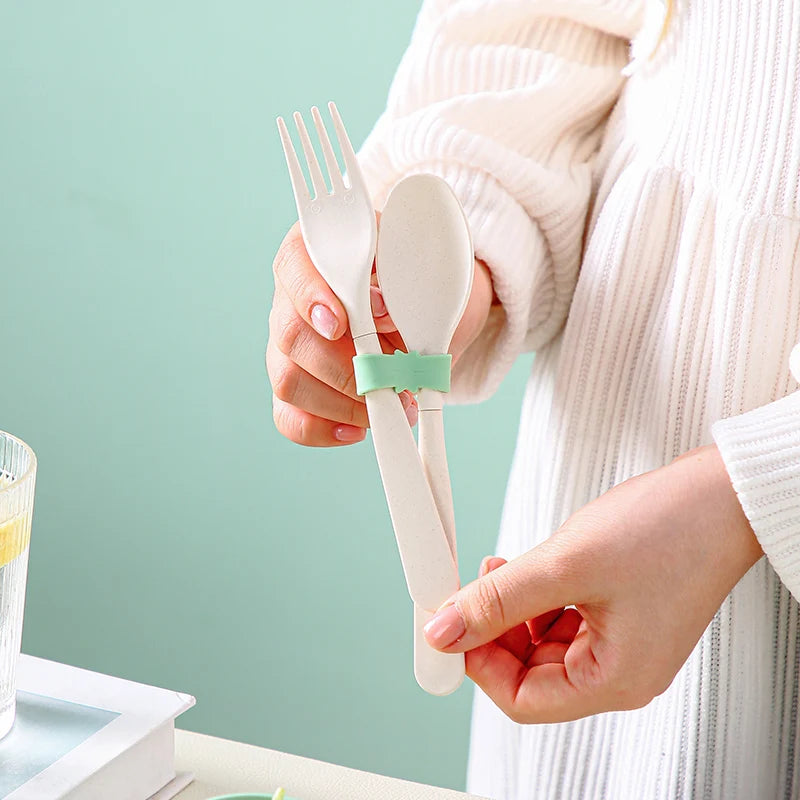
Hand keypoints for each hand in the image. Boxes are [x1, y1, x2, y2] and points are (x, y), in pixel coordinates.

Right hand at [266, 219, 493, 445]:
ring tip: (394, 401)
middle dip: (345, 365)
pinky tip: (358, 428)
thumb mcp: (421, 261)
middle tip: (391, 376)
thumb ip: (398, 277)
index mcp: (315, 252)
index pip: (293, 268)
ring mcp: (290, 347)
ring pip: (288, 381)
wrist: (433, 306)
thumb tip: (380, 311)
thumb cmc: (420, 276)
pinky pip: (291, 417)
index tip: (341, 324)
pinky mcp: (300, 386)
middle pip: (290, 335)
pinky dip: (324, 429)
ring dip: (343, 402)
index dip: (311, 298)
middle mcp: (292, 299)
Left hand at [423, 444, 762, 722]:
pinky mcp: (622, 611)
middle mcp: (621, 669)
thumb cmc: (670, 529)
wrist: (722, 493)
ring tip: (505, 567)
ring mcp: (623, 640)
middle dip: (495, 629)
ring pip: (543, 640)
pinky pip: (564, 617)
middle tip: (474, 588)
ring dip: (515, 607)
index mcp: (615, 679)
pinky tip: (532, 566)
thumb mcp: (567, 565)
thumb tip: (445, 630)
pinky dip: (540, 594)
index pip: (522, 698)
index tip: (453, 624)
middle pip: (531, 670)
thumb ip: (499, 600)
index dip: (479, 662)